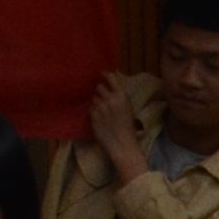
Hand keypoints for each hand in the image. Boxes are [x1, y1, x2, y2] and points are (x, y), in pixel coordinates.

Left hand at [88, 71, 153, 185]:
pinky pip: (90, 109)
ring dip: (96, 102)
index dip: (104, 75)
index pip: (110, 78)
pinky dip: (93, 111)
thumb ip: (119, 96)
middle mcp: (110, 99)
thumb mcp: (128, 108)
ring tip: (101, 110)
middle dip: (99, 91)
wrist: (122, 144)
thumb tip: (112, 85)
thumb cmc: (128, 127)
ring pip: (93, 98)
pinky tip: (98, 118)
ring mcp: (100, 107)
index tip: (101, 74)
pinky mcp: (93, 116)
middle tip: (102, 97)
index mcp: (122, 96)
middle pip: (99, 87)